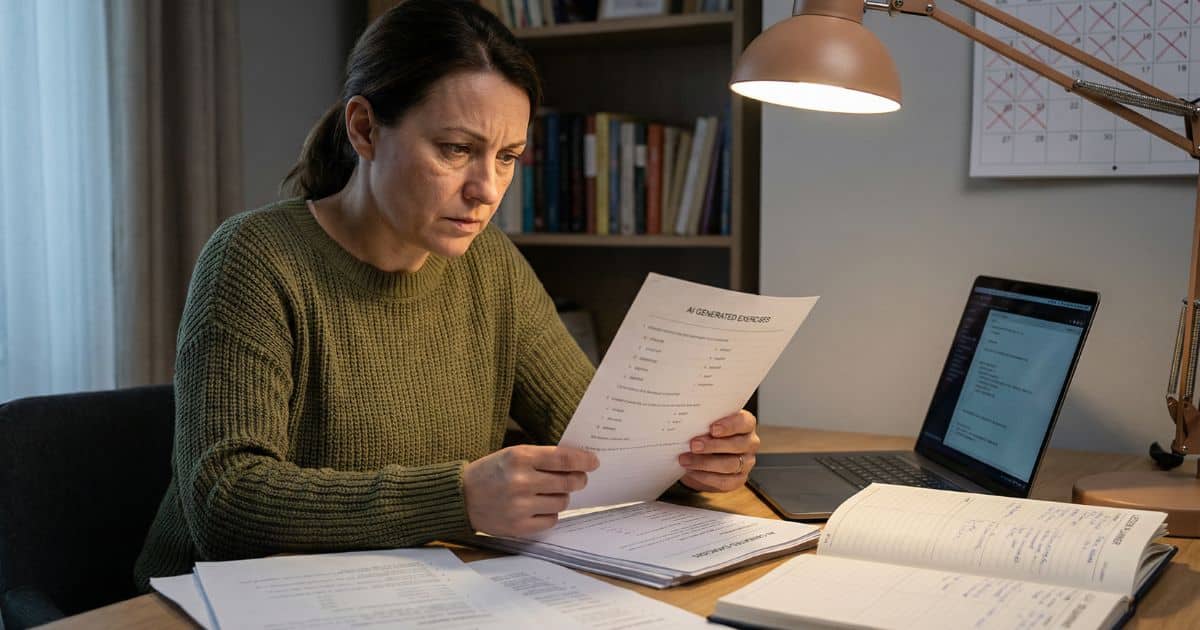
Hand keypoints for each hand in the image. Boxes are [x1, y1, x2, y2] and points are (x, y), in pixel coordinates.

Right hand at [463, 444, 598, 536]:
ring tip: (548, 493)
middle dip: (578, 480)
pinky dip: (550, 514)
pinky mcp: (519, 526)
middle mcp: (521, 481)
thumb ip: (542, 457)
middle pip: (568, 482)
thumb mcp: (513, 454)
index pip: (563, 459)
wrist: (462, 497)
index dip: (584, 460)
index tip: (593, 462)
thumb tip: (577, 463)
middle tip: (578, 479)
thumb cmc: (492, 472)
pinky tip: (539, 507)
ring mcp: (520, 506)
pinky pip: (551, 520)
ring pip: (562, 502)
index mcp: (520, 457)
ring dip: (561, 497)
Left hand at [677, 410, 758, 491]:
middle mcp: (750, 443)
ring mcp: (746, 463)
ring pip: (731, 465)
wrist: (702, 455)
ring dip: (705, 463)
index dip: (730, 425)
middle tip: (694, 445)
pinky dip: (705, 477)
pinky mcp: (739, 479)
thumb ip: (703, 421)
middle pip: (738, 445)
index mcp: (746, 424)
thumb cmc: (706, 433)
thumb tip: (689, 423)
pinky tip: (692, 472)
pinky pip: (725, 481)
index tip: (712, 428)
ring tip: (686, 460)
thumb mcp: (705, 424)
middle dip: (713, 446)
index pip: (744, 422)